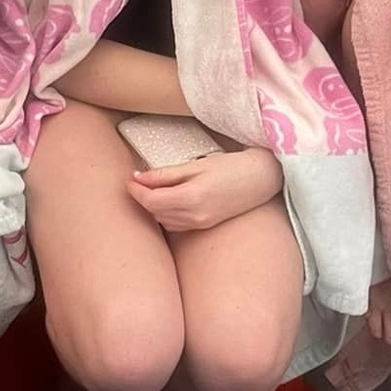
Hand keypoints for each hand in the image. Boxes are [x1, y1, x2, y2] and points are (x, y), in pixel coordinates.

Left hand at [128, 148, 282, 232]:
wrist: (261, 179)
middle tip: (138, 180)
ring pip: (163, 220)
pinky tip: (169, 200)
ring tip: (152, 188)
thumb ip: (165, 174)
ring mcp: (201, 223)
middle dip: (142, 198)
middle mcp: (195, 216)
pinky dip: (166, 214)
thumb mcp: (195, 165)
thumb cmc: (230, 167)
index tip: (129, 179)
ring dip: (153, 207)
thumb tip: (139, 177)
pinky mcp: (205, 225)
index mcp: (191, 197)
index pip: (150, 200)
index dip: (135, 191)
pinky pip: (176, 224)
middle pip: (154, 212)